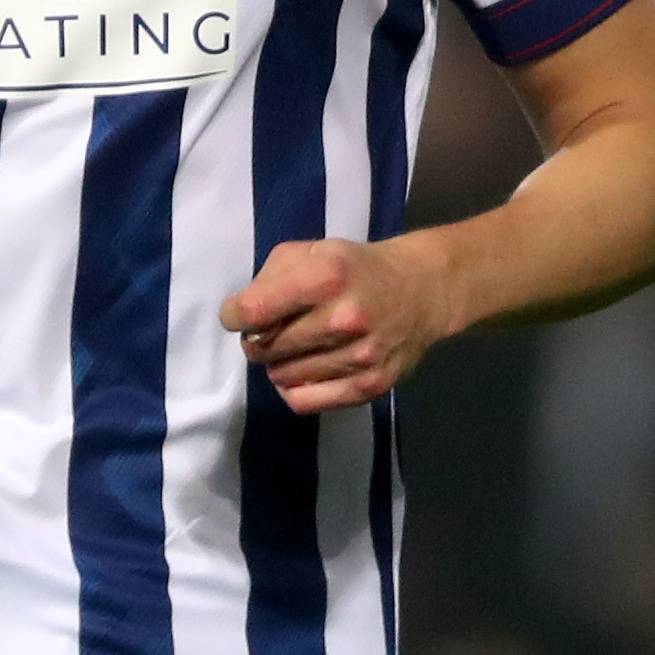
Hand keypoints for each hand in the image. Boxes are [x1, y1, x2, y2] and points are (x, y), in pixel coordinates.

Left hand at [218, 236, 456, 413]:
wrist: (421, 291)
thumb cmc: (355, 268)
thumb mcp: (313, 252)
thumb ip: (270, 278)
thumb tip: (241, 318)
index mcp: (327, 276)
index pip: (253, 311)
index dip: (234, 316)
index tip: (238, 315)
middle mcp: (345, 318)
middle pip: (265, 348)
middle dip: (257, 340)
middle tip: (272, 330)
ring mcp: (360, 356)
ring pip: (281, 377)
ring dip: (277, 364)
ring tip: (295, 347)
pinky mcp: (370, 386)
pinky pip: (304, 402)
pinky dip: (293, 389)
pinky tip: (302, 371)